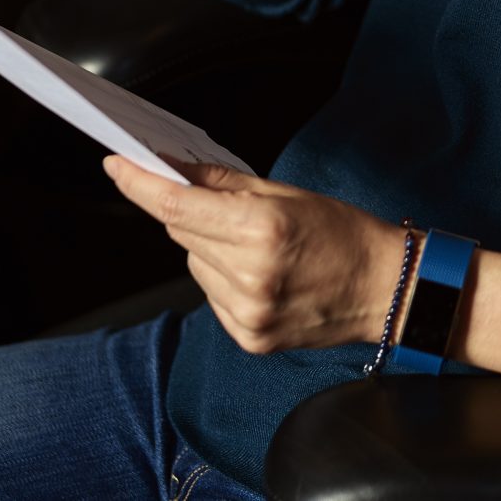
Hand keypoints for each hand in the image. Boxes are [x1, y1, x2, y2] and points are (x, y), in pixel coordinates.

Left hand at [103, 156, 405, 355]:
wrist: (384, 289)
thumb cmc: (344, 234)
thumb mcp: (287, 194)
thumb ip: (223, 184)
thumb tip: (174, 168)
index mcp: (261, 230)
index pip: (176, 206)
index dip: (138, 184)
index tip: (115, 165)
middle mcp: (249, 275)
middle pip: (181, 232)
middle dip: (188, 211)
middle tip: (219, 203)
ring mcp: (246, 312)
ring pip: (193, 264)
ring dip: (208, 247)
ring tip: (255, 245)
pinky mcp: (248, 336)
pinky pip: (210, 294)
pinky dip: (222, 277)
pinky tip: (258, 273)